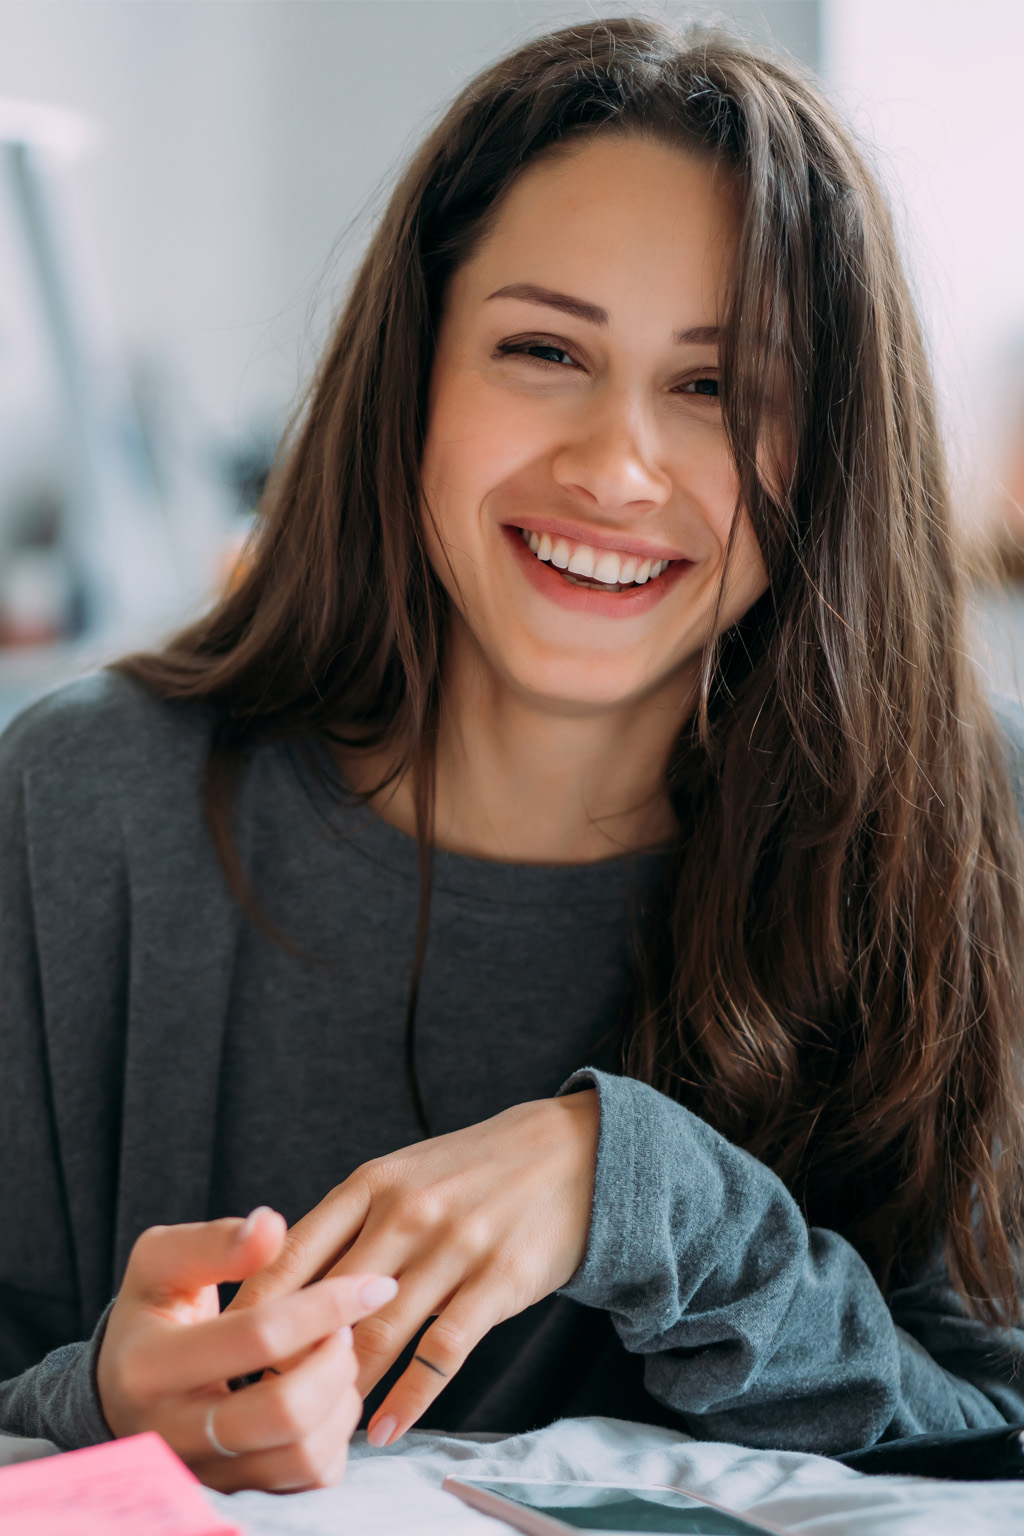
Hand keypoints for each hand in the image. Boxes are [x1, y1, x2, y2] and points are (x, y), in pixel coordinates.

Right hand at [96, 1205, 398, 1490]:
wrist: (121, 1390)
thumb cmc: (154, 1312)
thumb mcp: (162, 1263)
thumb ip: (215, 1241)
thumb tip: (270, 1225)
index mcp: (150, 1365)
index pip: (258, 1335)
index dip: (326, 1305)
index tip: (373, 1285)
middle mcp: (172, 1435)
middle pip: (286, 1413)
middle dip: (336, 1364)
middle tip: (346, 1331)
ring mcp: (205, 1475)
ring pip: (304, 1456)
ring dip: (341, 1402)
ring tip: (334, 1361)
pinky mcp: (235, 1496)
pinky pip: (308, 1483)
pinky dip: (334, 1438)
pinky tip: (325, 1397)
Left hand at [231, 1092, 598, 1447]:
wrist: (571, 1154)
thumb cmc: (472, 1171)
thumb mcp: (403, 1176)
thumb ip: (348, 1225)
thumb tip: (281, 1286)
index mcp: (372, 1183)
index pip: (293, 1253)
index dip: (256, 1310)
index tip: (225, 1355)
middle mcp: (408, 1211)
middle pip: (329, 1302)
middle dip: (291, 1360)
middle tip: (259, 1406)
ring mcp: (455, 1246)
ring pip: (381, 1333)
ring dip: (344, 1387)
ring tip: (316, 1427)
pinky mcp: (498, 1281)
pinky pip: (442, 1352)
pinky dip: (408, 1399)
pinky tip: (383, 1429)